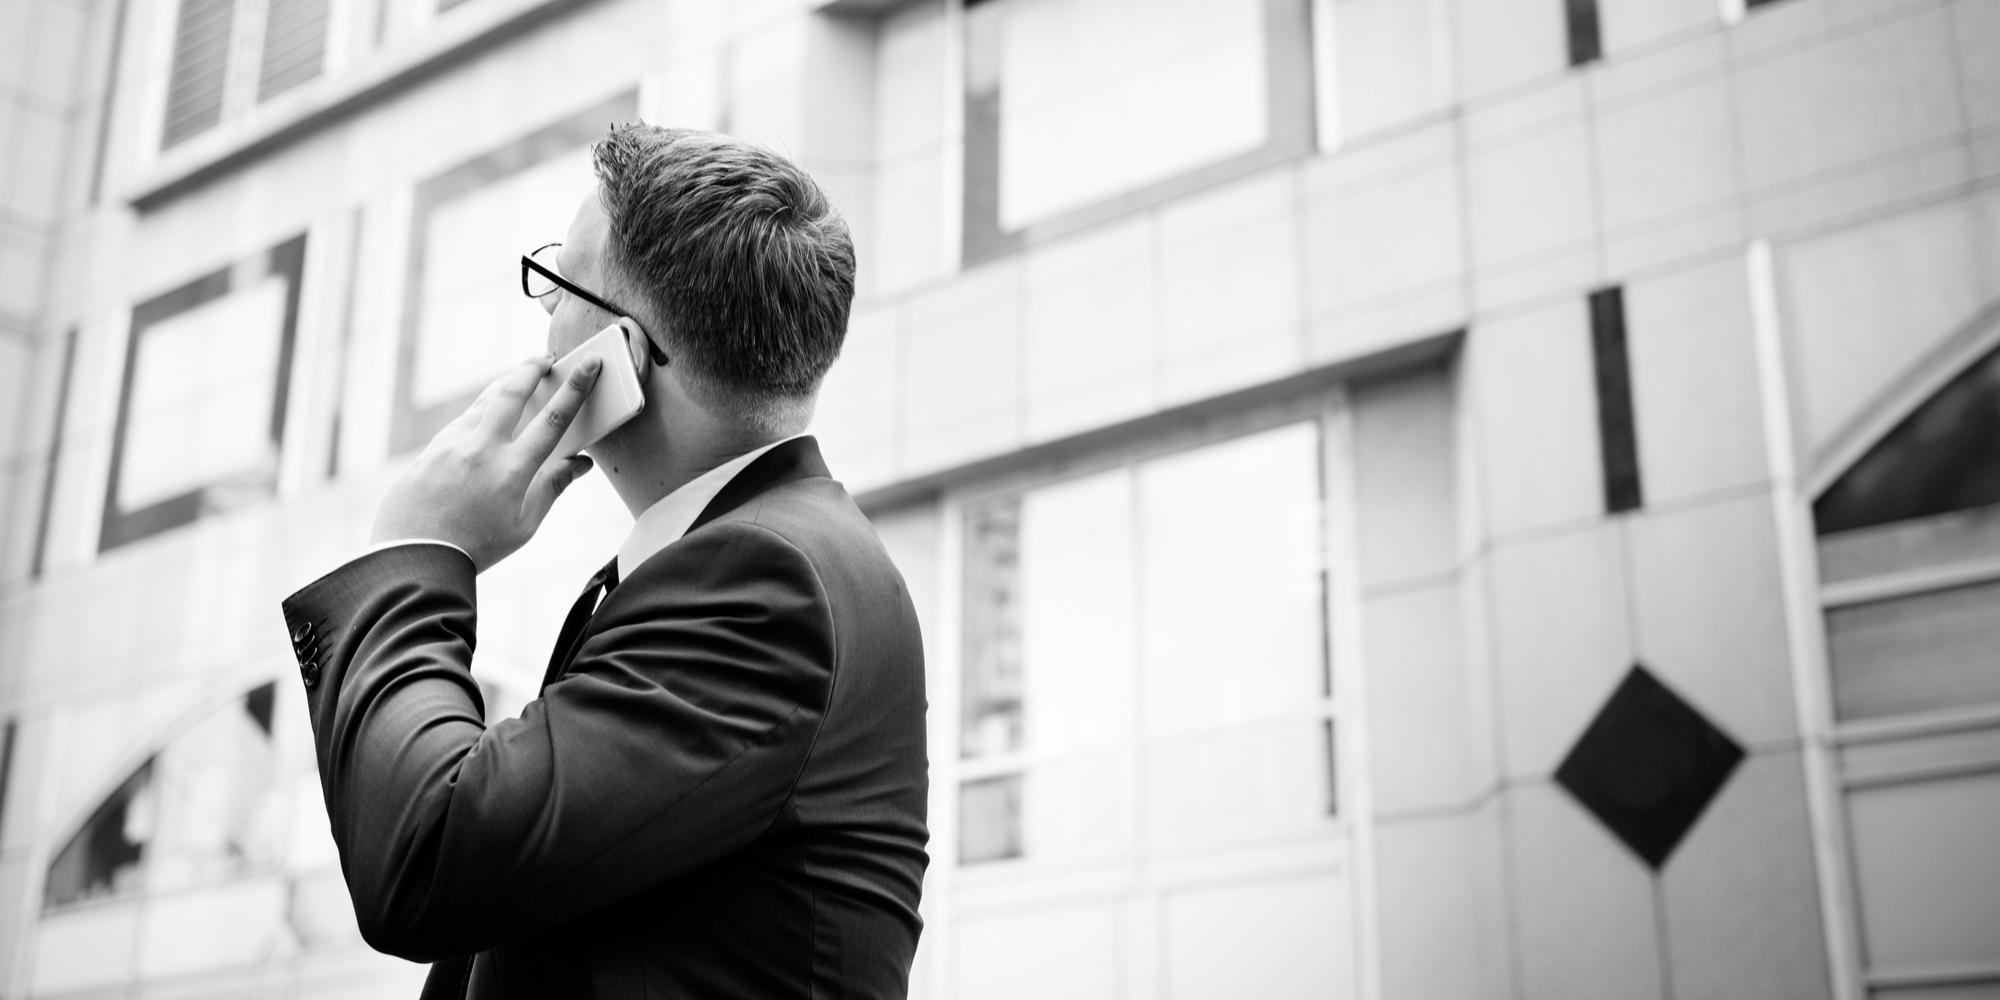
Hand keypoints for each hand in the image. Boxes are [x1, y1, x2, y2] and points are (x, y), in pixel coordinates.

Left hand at [371, 354, 601, 571]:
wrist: (413, 558)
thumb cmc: (474, 548)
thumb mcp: (523, 526)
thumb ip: (552, 488)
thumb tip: (582, 463)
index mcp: (512, 471)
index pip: (553, 419)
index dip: (575, 387)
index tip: (588, 365)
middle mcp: (481, 449)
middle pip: (512, 392)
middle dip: (532, 368)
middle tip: (546, 359)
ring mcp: (451, 446)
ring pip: (483, 402)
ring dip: (504, 386)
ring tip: (518, 383)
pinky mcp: (429, 450)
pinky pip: (460, 423)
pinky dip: (478, 415)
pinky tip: (484, 422)